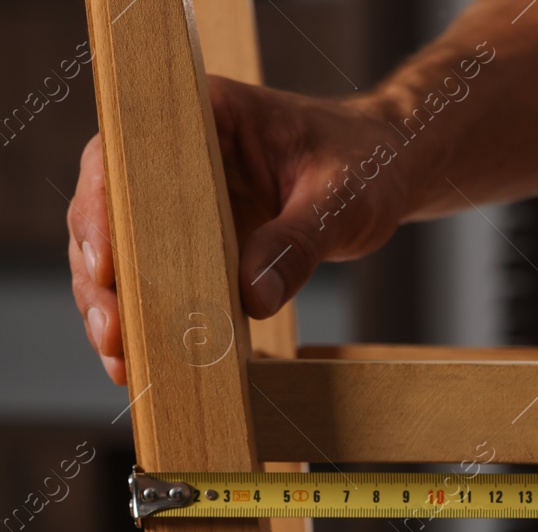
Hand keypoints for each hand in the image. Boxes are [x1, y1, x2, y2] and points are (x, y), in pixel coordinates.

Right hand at [68, 76, 412, 384]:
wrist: (386, 171)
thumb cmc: (365, 165)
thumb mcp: (341, 200)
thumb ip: (297, 242)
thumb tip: (253, 298)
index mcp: (200, 116)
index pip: (125, 156)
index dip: (102, 210)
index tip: (106, 265)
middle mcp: (172, 154)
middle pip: (109, 211)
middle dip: (100, 276)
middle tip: (112, 332)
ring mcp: (178, 200)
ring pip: (122, 251)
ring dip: (116, 305)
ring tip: (122, 359)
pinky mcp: (194, 241)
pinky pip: (158, 277)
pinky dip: (149, 316)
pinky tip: (142, 359)